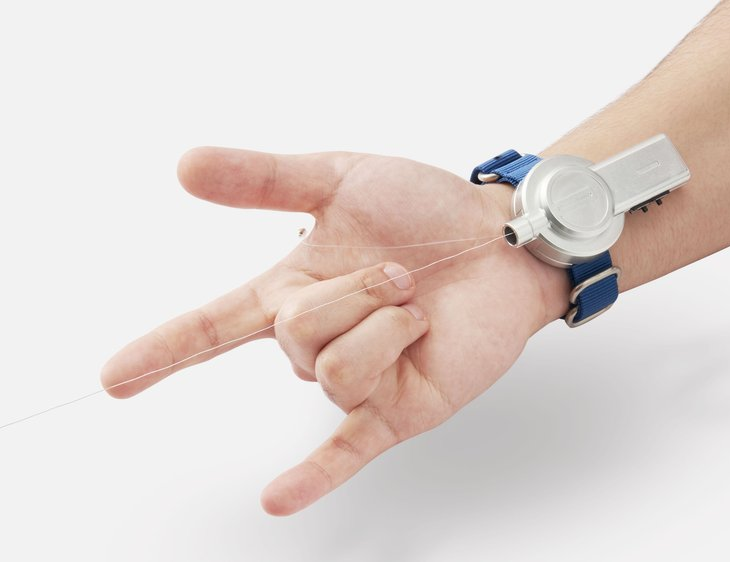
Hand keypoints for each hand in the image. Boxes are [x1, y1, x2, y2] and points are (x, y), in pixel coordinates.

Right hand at [101, 147, 566, 514]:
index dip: (163, 349)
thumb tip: (186, 166)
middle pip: (293, 336)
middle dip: (353, 292)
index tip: (116, 376)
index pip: (214, 325)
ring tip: (416, 305)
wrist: (503, 238)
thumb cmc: (425, 208)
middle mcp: (318, 339)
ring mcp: (360, 377)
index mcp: (294, 289)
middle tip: (401, 269)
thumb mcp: (339, 179)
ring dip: (379, 327)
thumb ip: (264, 179)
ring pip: (332, 372)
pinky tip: (277, 499)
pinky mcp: (400, 407)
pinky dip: (314, 476)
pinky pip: (348, 448)